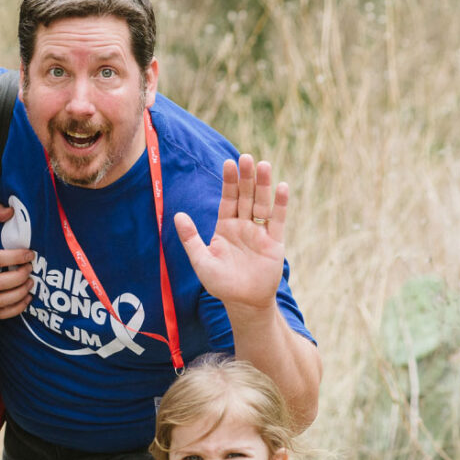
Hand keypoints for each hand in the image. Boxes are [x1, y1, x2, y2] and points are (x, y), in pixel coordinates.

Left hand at [174, 154, 287, 311]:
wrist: (243, 303)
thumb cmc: (220, 283)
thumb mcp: (201, 260)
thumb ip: (190, 238)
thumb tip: (178, 215)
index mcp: (225, 227)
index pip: (228, 199)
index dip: (228, 182)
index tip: (228, 163)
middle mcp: (243, 226)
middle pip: (245, 197)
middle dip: (245, 178)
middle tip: (246, 157)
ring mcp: (260, 233)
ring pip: (262, 204)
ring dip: (263, 185)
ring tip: (263, 165)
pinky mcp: (274, 242)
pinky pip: (278, 220)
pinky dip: (280, 204)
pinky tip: (281, 187)